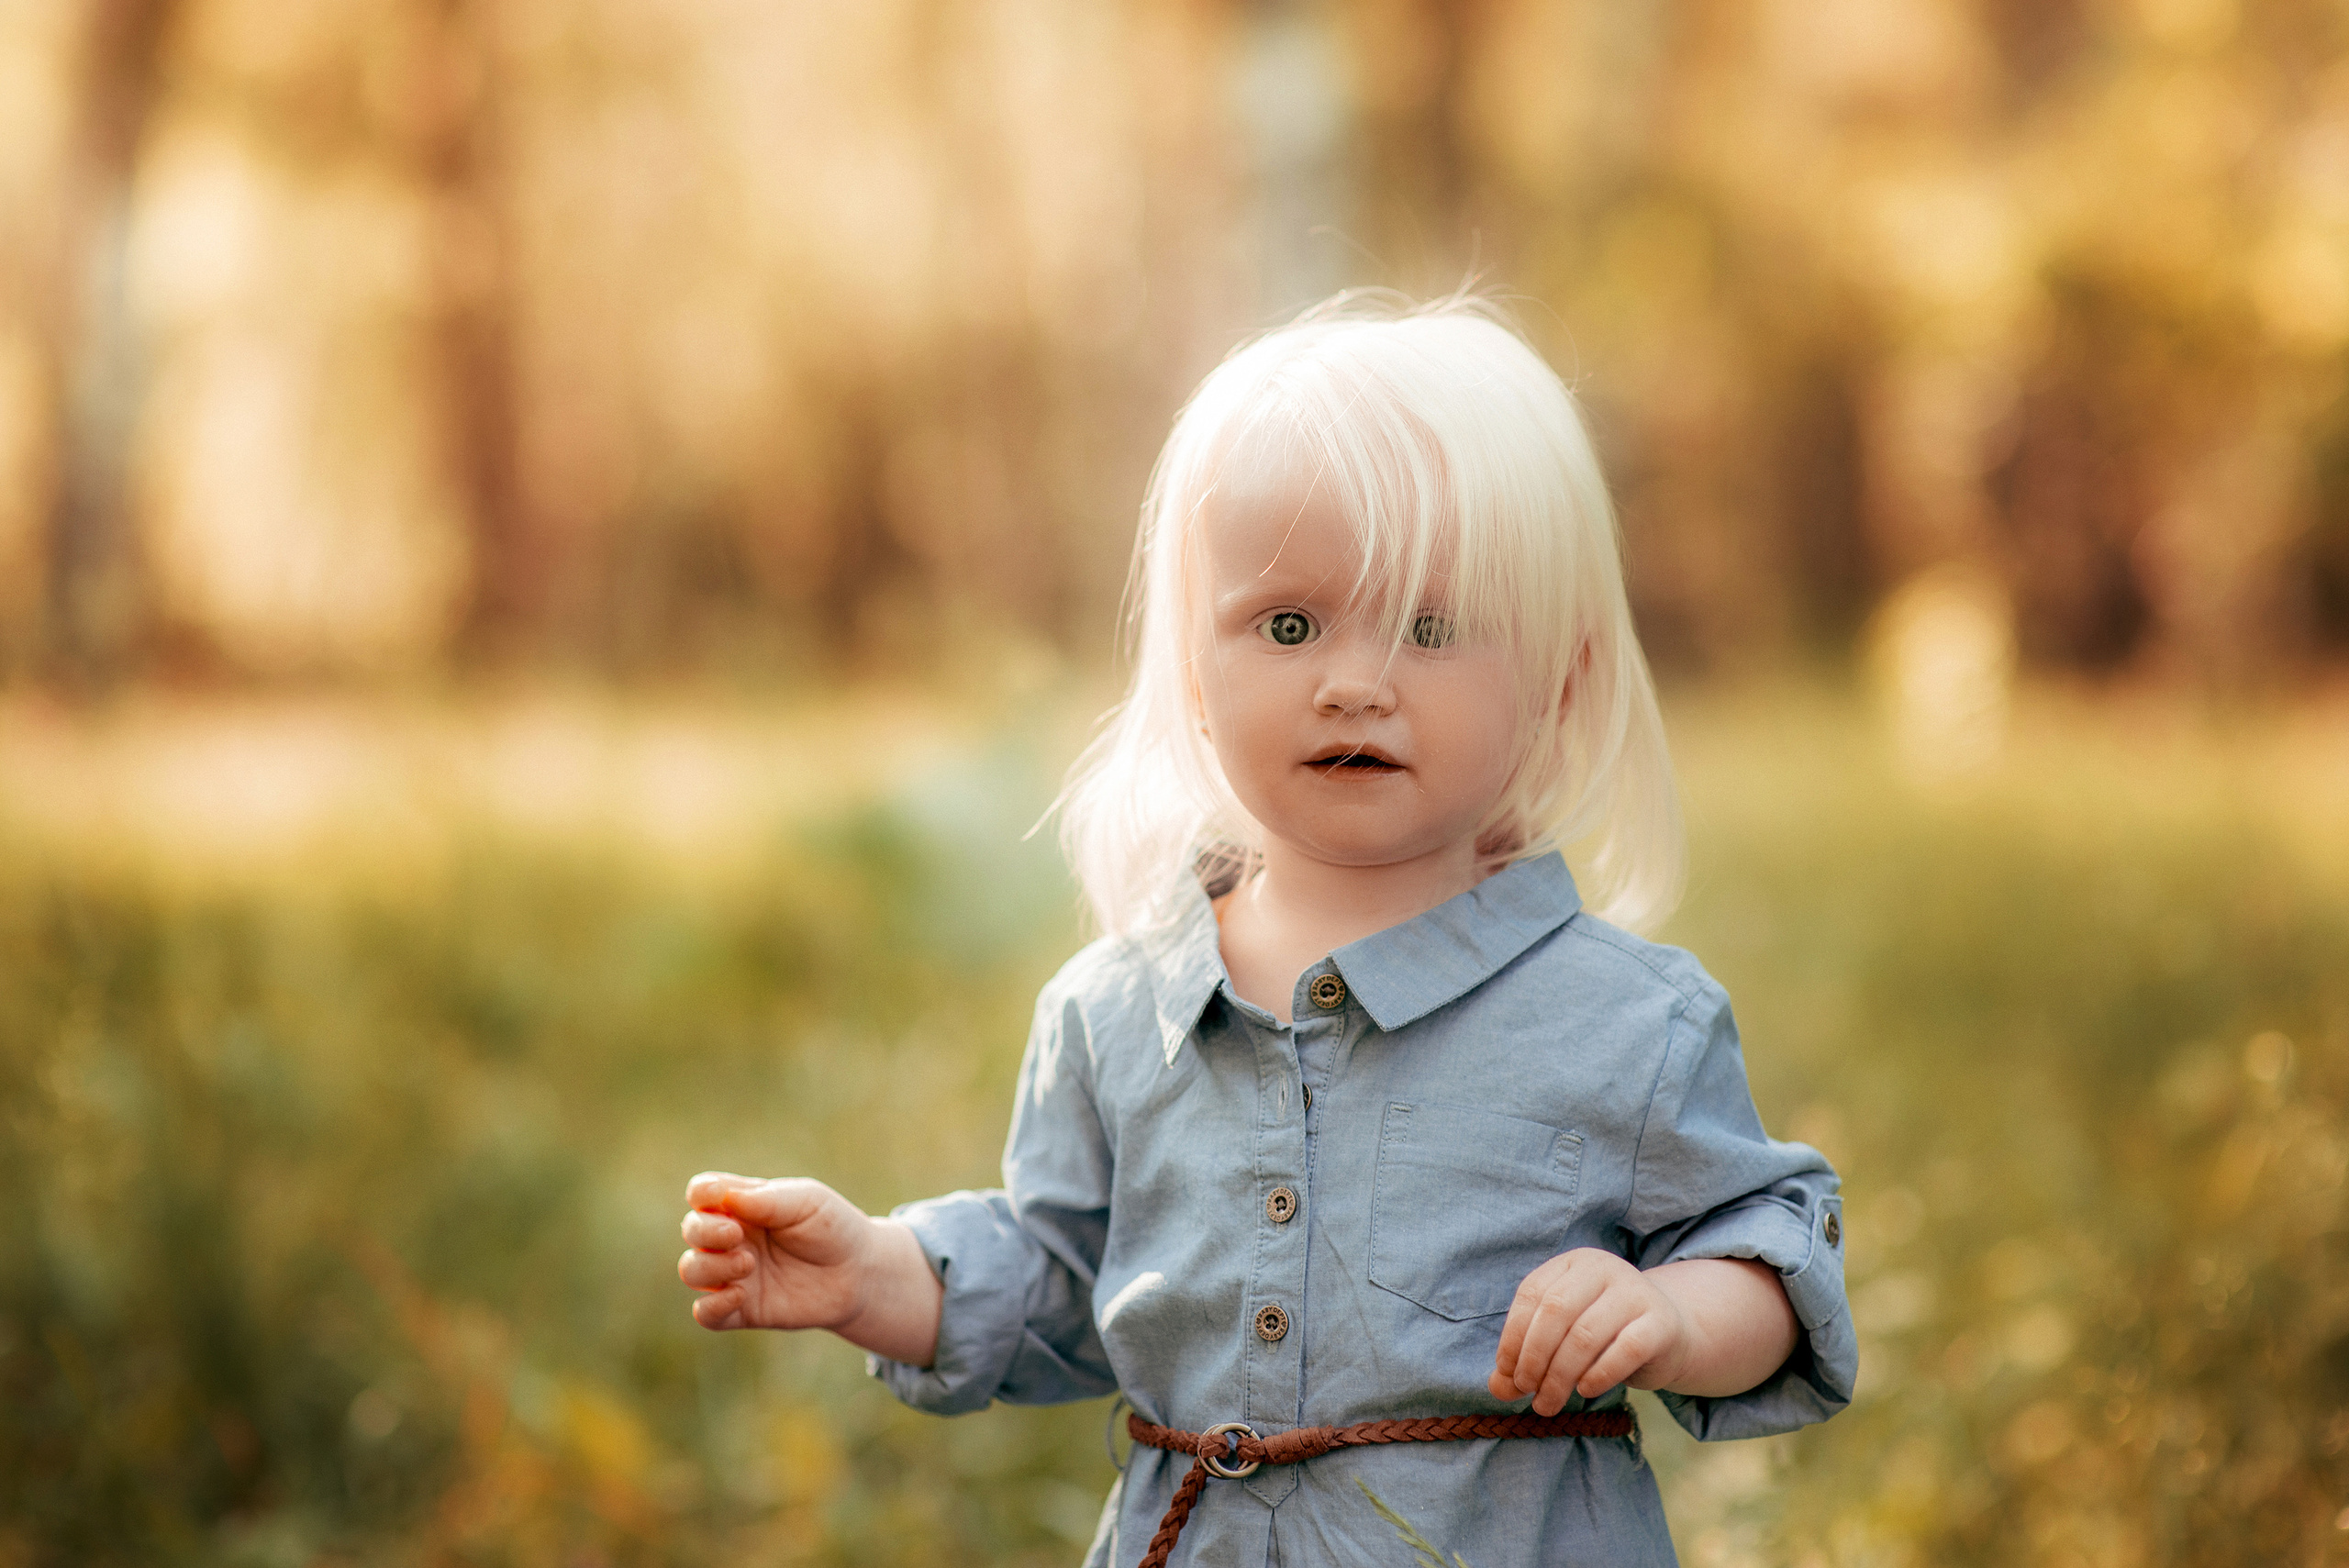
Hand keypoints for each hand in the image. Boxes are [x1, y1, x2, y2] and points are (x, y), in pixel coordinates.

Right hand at [678, 1172, 877, 1332]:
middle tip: (736, 1235)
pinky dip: (711, 1307)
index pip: (702, 1192)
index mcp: (743, 1204)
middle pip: (692, 1229)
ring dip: (710, 1267)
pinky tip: (738, 1296)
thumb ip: (766, 1199)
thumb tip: (723, 1197)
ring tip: (748, 1264)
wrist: (859, 1274)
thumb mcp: (807, 1201)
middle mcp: (731, 1238)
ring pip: (692, 1271)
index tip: (723, 1200)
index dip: (702, 1194)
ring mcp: (734, 1274)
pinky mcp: (743, 1310)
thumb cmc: (832, 1228)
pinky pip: (705, 1314)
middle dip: (704, 1231)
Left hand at [1488, 1248, 1690, 1414]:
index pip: (1531, 1294)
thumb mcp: (1561, 1339)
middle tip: (1527, 1390)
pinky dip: (1598, 1376)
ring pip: (1585, 1335)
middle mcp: (1604, 1268)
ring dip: (1560, 1376)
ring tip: (1549, 1402)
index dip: (1513, 1336)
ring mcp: (1636, 1292)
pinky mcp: (1661, 1323)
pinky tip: (1585, 1390)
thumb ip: (1525, 1359)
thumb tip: (1497, 1388)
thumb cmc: (1603, 1336)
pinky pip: (1624, 1351)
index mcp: (1573, 1263)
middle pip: (1555, 1312)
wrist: (1668, 1334)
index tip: (1507, 1373)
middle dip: (1534, 1358)